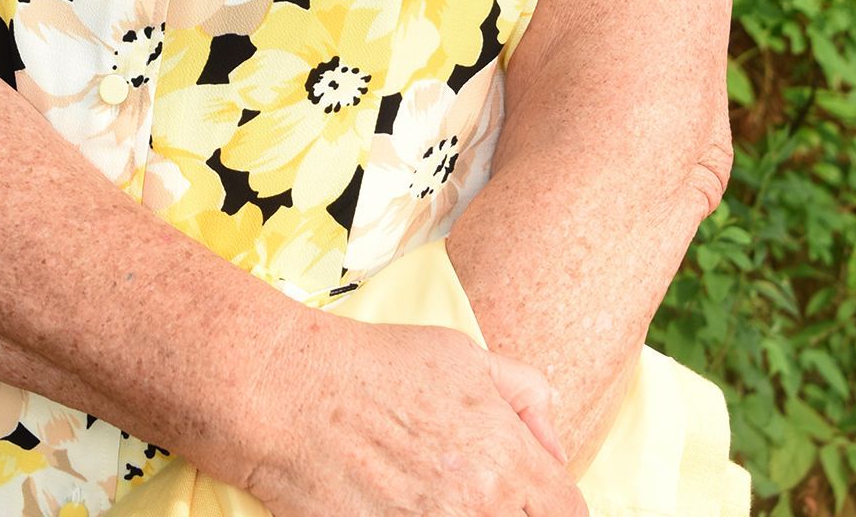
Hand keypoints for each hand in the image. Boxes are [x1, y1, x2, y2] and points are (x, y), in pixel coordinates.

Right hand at [233, 311, 588, 516]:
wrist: (287, 392)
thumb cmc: (372, 366)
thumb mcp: (459, 354)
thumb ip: (521, 394)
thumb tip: (550, 443)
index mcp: (505, 458)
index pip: (568, 512)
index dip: (550, 504)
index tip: (529, 498)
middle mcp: (478, 506)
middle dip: (507, 511)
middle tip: (471, 493)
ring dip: (461, 516)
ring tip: (428, 494)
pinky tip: (397, 505)